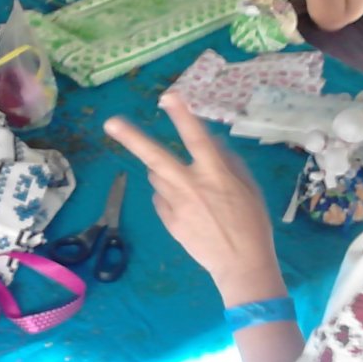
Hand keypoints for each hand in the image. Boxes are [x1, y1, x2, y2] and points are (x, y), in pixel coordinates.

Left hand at [104, 94, 279, 296]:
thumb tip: (210, 142)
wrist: (241, 265)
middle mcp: (190, 186)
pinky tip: (188, 208)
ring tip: (188, 186)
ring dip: (163, 171)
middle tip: (110, 123)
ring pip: (156, 175)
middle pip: (156, 157)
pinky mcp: (167, 221)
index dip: (183, 116)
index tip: (170, 96)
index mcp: (215, 175)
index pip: (197, 138)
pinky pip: (161, 198)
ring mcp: (175, 204)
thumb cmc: (252, 223)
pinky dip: (168, 195)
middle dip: (132, 138)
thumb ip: (228, 162)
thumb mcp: (248, 187)